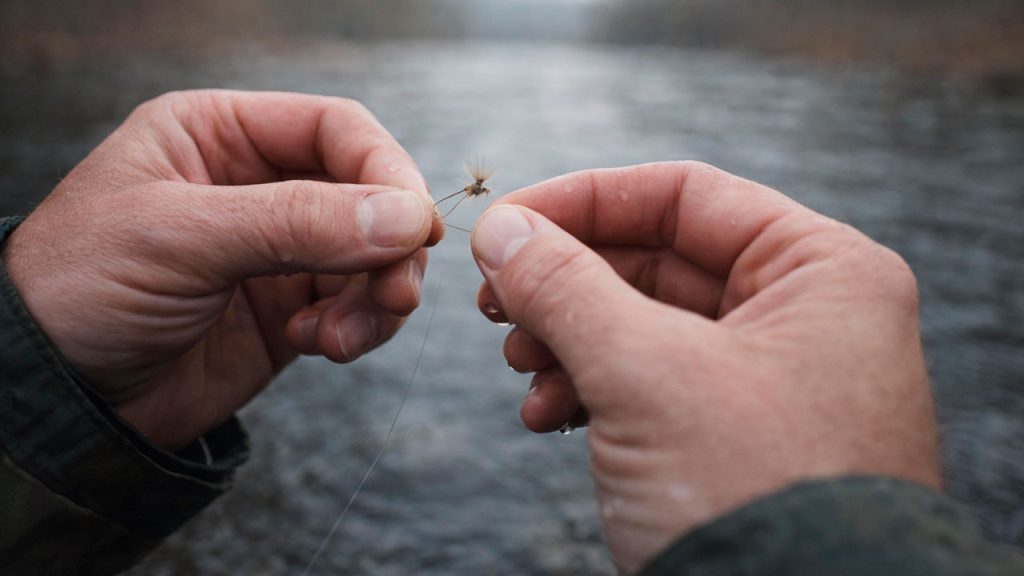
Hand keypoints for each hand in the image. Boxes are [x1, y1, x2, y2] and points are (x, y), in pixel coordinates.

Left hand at [3, 90, 442, 449]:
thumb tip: (407, 217)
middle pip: (368, 194)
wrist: (55, 402)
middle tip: (396, 294)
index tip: (415, 227)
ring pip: (373, 255)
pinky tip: (318, 346)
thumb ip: (297, 222)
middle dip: (391, 246)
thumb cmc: (81, 290)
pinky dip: (357, 328)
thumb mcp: (182, 238)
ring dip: (378, 296)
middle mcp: (257, 186)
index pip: (335, 129)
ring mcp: (278, 251)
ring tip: (343, 336)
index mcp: (220, 134)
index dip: (386, 171)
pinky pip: (357, 307)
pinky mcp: (289, 310)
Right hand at [469, 162, 939, 573]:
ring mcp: (771, 380)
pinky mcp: (735, 437)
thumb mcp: (646, 374)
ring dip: (567, 340)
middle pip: (656, 261)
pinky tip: (544, 413)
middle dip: (565, 283)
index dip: (584, 200)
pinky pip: (650, 386)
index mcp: (822, 272)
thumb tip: (502, 231)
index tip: (507, 222)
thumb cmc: (755, 496)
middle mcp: (805, 317)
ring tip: (519, 365)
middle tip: (495, 301)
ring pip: (643, 326)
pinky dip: (589, 390)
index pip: (685, 196)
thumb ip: (565, 287)